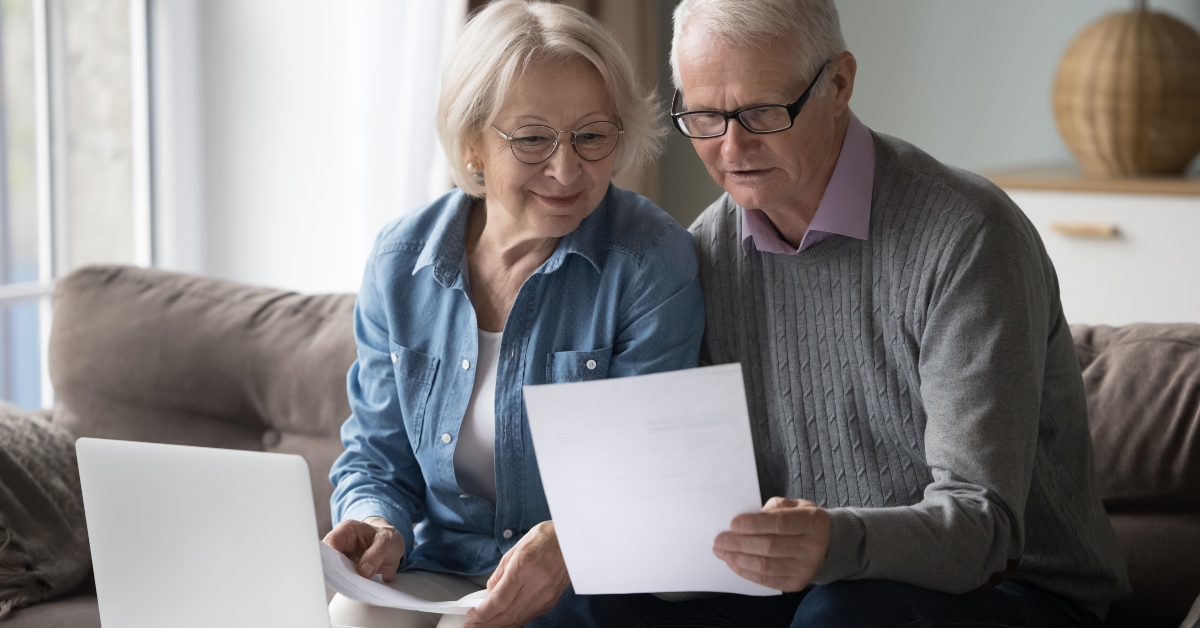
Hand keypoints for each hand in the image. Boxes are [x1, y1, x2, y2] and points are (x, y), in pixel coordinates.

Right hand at [322, 516, 405, 581]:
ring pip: (333, 571)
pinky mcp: (345, 570)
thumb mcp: (386, 543)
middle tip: (345, 583)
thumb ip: (376, 555)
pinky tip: (354, 590)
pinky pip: (342, 579)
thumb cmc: (387, 539)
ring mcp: (341, 558)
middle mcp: (340, 543)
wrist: (392, 546)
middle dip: (335, 572)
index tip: (337, 570)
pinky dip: (347, 585)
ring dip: (341, 581)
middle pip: (328, 559)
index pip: (330, 542)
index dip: (330, 556)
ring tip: (351, 589)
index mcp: (347, 530)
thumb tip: (363, 571)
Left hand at [464, 521, 569, 627]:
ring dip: (500, 625)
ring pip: (519, 619)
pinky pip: (530, 615)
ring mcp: (547, 595)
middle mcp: (537, 584)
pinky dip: (515, 619)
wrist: (571, 540)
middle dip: (488, 623)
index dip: (482, 613)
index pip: (499, 600)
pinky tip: (505, 619)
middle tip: (473, 625)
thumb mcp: (514, 551)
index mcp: (523, 567)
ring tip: (485, 624)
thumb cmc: (544, 539)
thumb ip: (500, 576)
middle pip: (508, 615)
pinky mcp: (552, 600)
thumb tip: (490, 595)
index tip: (472, 616)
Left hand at [713, 497, 829, 591]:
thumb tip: (746, 519)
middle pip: (770, 547)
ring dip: (739, 559)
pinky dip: (747, 572)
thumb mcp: (795, 505)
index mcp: (813, 522)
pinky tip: (734, 563)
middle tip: (719, 540)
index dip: (754, 524)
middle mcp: (812, 547)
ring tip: (722, 552)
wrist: (828, 545)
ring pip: (766, 566)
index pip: (780, 524)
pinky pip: (767, 580)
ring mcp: (806, 568)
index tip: (733, 524)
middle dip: (739, 544)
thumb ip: (773, 508)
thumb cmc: (804, 521)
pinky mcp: (797, 583)